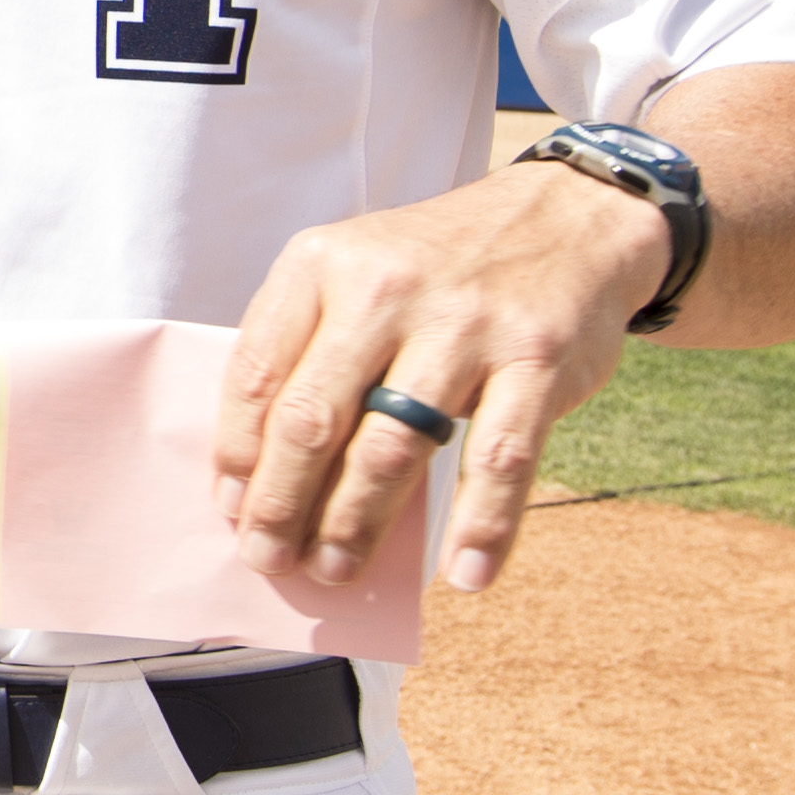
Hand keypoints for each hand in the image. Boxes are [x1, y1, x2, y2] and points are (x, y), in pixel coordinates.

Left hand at [212, 160, 669, 600]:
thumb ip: (305, 347)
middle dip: (282, 502)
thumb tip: (256, 467)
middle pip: (314, 418)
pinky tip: (464, 578)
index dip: (238, 451)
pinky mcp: (536, 360)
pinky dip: (482, 527)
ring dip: (356, 523)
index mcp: (322, 265)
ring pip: (394, 447)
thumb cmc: (433, 267)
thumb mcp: (353, 269)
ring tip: (335, 569)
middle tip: (268, 558)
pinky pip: (501, 460)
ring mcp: (464, 326)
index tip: (230, 507)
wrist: (565, 217)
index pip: (258, 371)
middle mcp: (385, 290)